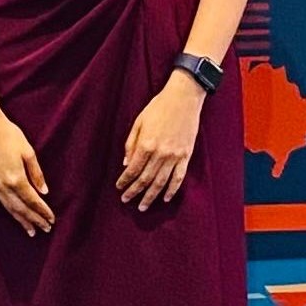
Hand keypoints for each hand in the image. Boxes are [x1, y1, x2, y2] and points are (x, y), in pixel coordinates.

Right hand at [0, 107, 53, 235]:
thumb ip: (36, 173)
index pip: (32, 200)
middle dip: (34, 220)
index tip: (51, 219)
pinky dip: (10, 211)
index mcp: (15, 177)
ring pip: (9, 208)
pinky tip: (15, 214)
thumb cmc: (8, 134)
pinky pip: (1, 201)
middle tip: (45, 229)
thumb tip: (43, 191)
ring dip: (21, 220)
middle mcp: (3, 185)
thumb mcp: (28, 152)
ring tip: (31, 230)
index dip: (43, 211)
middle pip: (21, 208)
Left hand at [118, 73, 204, 209]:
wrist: (183, 98)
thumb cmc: (158, 107)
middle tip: (126, 200)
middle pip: (145, 179)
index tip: (119, 188)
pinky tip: (165, 198)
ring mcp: (174, 156)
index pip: (133, 169)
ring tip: (142, 206)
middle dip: (134, 192)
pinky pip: (178, 177)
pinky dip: (172, 189)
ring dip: (150, 196)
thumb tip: (127, 164)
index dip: (125, 180)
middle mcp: (160, 153)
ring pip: (160, 182)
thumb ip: (131, 143)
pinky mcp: (186, 156)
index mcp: (146, 144)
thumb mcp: (139, 122)